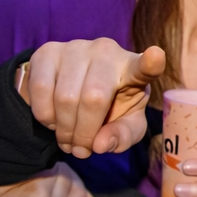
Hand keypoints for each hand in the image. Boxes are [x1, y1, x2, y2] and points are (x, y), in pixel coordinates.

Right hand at [0, 162, 99, 196]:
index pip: (55, 168)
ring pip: (80, 195)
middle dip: (60, 171)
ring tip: (61, 179)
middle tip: (51, 168)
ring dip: (74, 184)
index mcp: (36, 194)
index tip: (42, 161)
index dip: (48, 163)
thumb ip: (21, 165)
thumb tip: (41, 149)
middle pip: (68, 180)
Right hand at [24, 39, 165, 157]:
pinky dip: (44, 115)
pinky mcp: (48, 51)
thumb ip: (122, 137)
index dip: (150, 62)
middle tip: (80, 149)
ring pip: (65, 97)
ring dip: (63, 129)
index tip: (156, 56)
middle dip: (84, 133)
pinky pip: (40, 89)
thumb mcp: (124, 125)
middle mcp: (107, 52)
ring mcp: (76, 47)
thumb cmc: (109, 108)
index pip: (145, 66)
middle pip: (94, 99)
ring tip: (66, 137)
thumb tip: (100, 144)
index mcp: (133, 69)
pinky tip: (51, 119)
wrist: (69, 89)